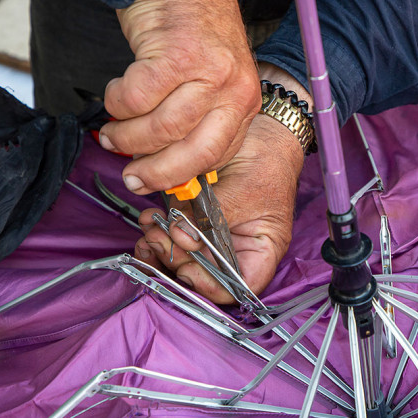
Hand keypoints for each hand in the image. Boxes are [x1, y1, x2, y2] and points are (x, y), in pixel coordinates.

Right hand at [99, 0, 260, 193]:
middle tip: (129, 173)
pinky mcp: (177, 54)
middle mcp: (234, 89)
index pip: (215, 157)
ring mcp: (208, 71)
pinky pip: (136, 98)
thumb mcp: (211, 81)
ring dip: (128, 136)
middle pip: (193, 152)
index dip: (178, 176)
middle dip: (155, 171)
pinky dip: (118, 102)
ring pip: (161, 128)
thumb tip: (161, 166)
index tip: (150, 182)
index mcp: (244, 103)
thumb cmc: (191, 33)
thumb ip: (197, 121)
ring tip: (112, 131)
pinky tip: (115, 94)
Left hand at [134, 65, 309, 302]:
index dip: (210, 285)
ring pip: (182, 260)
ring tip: (151, 227)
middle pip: (203, 276)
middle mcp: (235, 249)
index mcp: (259, 250)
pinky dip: (157, 233)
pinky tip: (150, 220)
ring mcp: (213, 236)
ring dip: (161, 249)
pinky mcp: (194, 220)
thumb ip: (212, 218)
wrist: (260, 131)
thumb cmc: (267, 160)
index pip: (237, 287)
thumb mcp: (245, 190)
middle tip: (159, 238)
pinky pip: (172, 237)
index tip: (186, 268)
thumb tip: (181, 238)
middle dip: (176, 262)